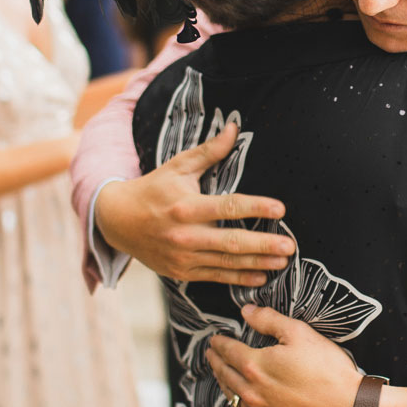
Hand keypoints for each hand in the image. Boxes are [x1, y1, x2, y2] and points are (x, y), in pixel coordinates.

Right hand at [95, 123, 295, 285]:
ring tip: (283, 261)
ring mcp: (183, 256)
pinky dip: (239, 278)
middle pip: (231, 242)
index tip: (280, 208)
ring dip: (257, 263)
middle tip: (290, 246)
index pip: (227, 207)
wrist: (117, 221)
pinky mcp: (181, 272)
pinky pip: (215, 277)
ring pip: (226, 263)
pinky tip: (260, 276)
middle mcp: (185, 234)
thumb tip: (234, 127)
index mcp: (186, 206)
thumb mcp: (178, 166)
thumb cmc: (153, 189)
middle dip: (263, 244)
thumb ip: (209, 151)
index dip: (255, 207)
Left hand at [207, 306, 361, 406]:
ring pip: (232, 397)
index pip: (228, 351)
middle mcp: (251, 392)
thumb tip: (246, 311)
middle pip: (225, 374)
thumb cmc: (328, 371)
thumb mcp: (301, 334)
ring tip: (221, 374)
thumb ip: (270, 320)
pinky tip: (243, 399)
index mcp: (255, 366)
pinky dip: (240, 403)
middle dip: (216, 361)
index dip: (219, 343)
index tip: (214, 339)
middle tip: (211, 354)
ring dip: (224, 382)